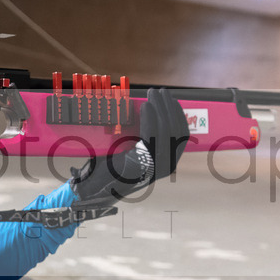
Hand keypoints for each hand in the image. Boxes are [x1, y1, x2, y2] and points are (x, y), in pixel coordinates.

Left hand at [70, 88, 188, 204]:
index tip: (172, 100)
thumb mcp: (136, 150)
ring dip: (160, 108)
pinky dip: (149, 119)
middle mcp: (166, 166)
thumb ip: (148, 136)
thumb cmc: (114, 168)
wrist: (98, 187)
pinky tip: (145, 107)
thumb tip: (153, 110)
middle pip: (175, 130)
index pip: (182, 135)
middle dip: (169, 107)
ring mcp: (156, 167)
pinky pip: (151, 136)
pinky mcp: (143, 164)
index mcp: (168, 163)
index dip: (179, 115)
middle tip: (160, 91)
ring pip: (165, 131)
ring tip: (152, 95)